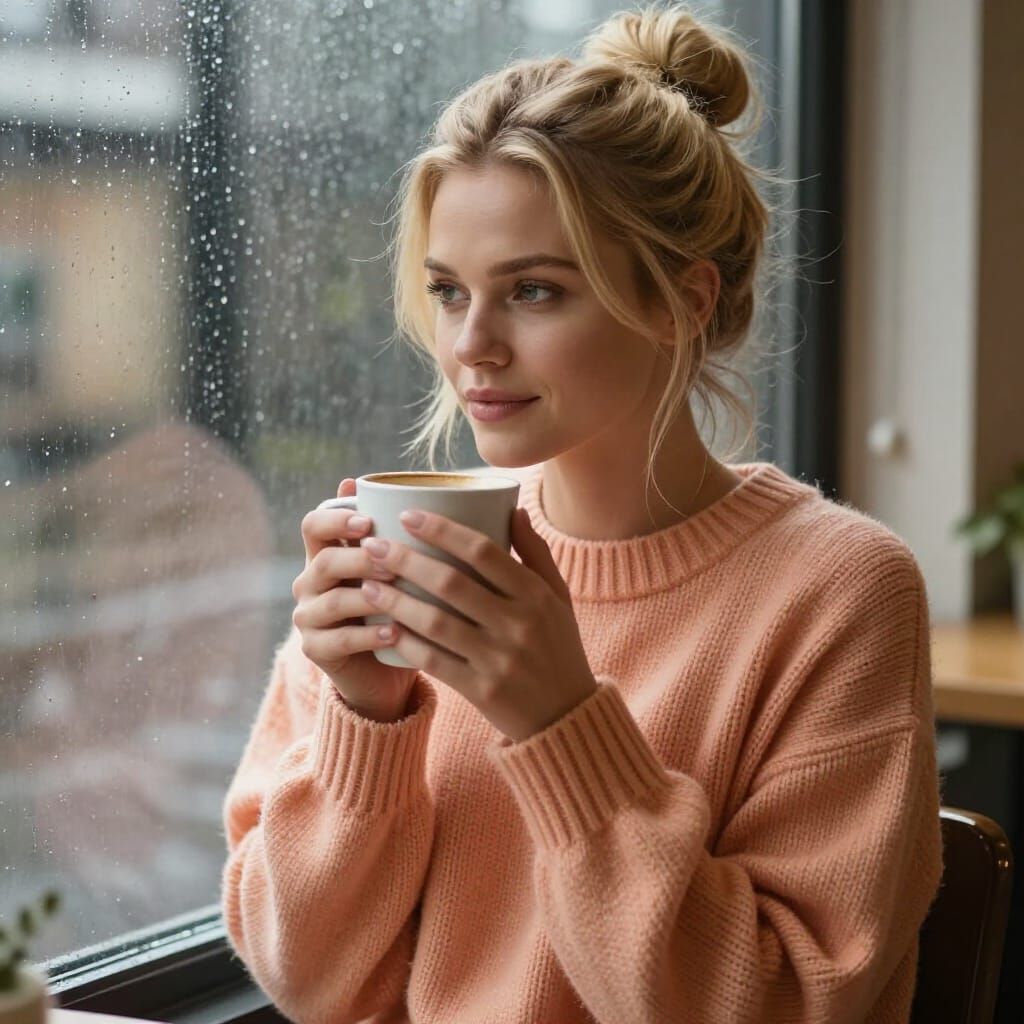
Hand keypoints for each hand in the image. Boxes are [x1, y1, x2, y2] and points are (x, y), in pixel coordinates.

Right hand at [291, 478, 418, 722]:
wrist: (385, 670)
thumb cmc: (396, 607)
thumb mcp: (399, 569)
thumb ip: (398, 535)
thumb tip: (410, 491)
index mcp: (325, 554)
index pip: (313, 524)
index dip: (335, 519)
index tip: (368, 519)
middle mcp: (310, 582)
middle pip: (324, 561)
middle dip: (361, 558)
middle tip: (394, 562)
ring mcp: (309, 617)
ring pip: (333, 600)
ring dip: (369, 595)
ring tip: (398, 592)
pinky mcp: (316, 650)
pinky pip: (340, 640)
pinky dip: (370, 635)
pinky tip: (396, 632)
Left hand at [357, 506, 597, 741]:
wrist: (567, 716)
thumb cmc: (558, 647)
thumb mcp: (559, 598)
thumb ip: (536, 554)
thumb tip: (514, 509)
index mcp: (536, 595)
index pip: (484, 551)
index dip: (442, 530)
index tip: (408, 516)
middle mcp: (519, 624)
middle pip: (452, 583)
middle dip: (405, 560)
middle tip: (372, 546)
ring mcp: (499, 659)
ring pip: (436, 622)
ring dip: (396, 601)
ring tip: (367, 584)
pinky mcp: (482, 690)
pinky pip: (435, 662)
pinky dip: (407, 644)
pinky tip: (384, 628)